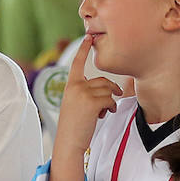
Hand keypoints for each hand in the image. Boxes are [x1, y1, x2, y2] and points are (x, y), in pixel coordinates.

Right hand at [53, 36, 123, 157]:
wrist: (68, 143)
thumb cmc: (74, 127)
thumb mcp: (76, 105)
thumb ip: (86, 93)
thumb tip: (109, 89)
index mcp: (70, 86)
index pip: (77, 63)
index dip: (84, 50)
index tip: (88, 37)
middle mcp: (76, 87)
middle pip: (102, 80)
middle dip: (110, 90)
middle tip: (109, 104)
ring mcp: (83, 94)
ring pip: (108, 90)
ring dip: (110, 101)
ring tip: (104, 112)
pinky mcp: (92, 102)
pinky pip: (110, 99)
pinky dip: (111, 107)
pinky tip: (105, 114)